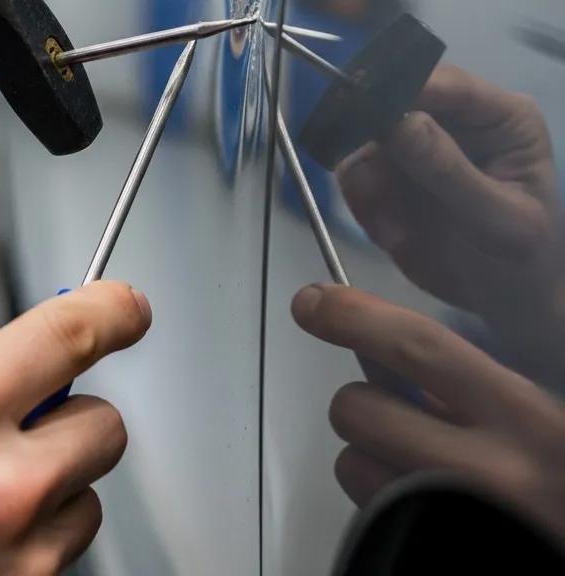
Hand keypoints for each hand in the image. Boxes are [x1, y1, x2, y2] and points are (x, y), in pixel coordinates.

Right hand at [0, 281, 152, 575]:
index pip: (67, 335)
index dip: (111, 309)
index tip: (125, 306)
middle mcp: (1, 486)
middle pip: (105, 421)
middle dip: (74, 413)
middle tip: (33, 420)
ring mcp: (20, 557)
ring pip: (89, 496)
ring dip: (55, 486)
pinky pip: (62, 555)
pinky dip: (35, 541)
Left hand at [292, 284, 564, 541]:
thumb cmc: (557, 471)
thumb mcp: (534, 416)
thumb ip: (469, 384)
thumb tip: (377, 351)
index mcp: (520, 414)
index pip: (418, 345)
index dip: (354, 317)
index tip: (312, 302)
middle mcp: (487, 469)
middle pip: (360, 409)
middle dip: (356, 406)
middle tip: (383, 414)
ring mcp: (452, 518)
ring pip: (352, 466)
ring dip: (368, 460)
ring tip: (412, 467)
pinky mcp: (426, 552)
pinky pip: (371, 511)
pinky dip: (383, 501)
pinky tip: (422, 503)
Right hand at [335, 64, 563, 375]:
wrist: (502, 303)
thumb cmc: (519, 262)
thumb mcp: (496, 222)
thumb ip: (449, 171)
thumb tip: (397, 121)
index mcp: (500, 116)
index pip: (445, 83)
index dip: (402, 90)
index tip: (364, 110)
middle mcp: (454, 118)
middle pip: (392, 99)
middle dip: (375, 144)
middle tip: (374, 188)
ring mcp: (414, 142)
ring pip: (362, 138)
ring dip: (370, 187)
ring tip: (395, 231)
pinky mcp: (386, 171)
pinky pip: (352, 173)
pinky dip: (363, 206)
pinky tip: (392, 234)